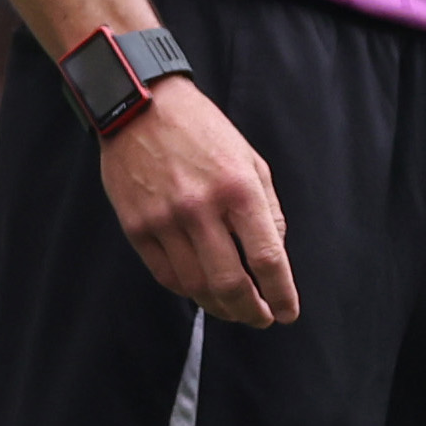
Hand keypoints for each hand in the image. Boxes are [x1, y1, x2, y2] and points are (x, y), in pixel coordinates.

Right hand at [99, 77, 300, 327]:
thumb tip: (274, 256)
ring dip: (220, 308)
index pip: (267, 257)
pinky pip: (167, 276)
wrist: (139, 107)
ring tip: (235, 310)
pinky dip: (189, 291)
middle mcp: (201, 209)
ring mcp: (165, 222)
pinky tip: (203, 293)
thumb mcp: (250, 159)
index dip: (281, 293)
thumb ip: (267, 209)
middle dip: (252, 311)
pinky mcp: (137, 228)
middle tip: (262, 318)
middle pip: (231, 283)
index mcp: (238, 189)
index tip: (288, 312)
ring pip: (197, 287)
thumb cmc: (203, 132)